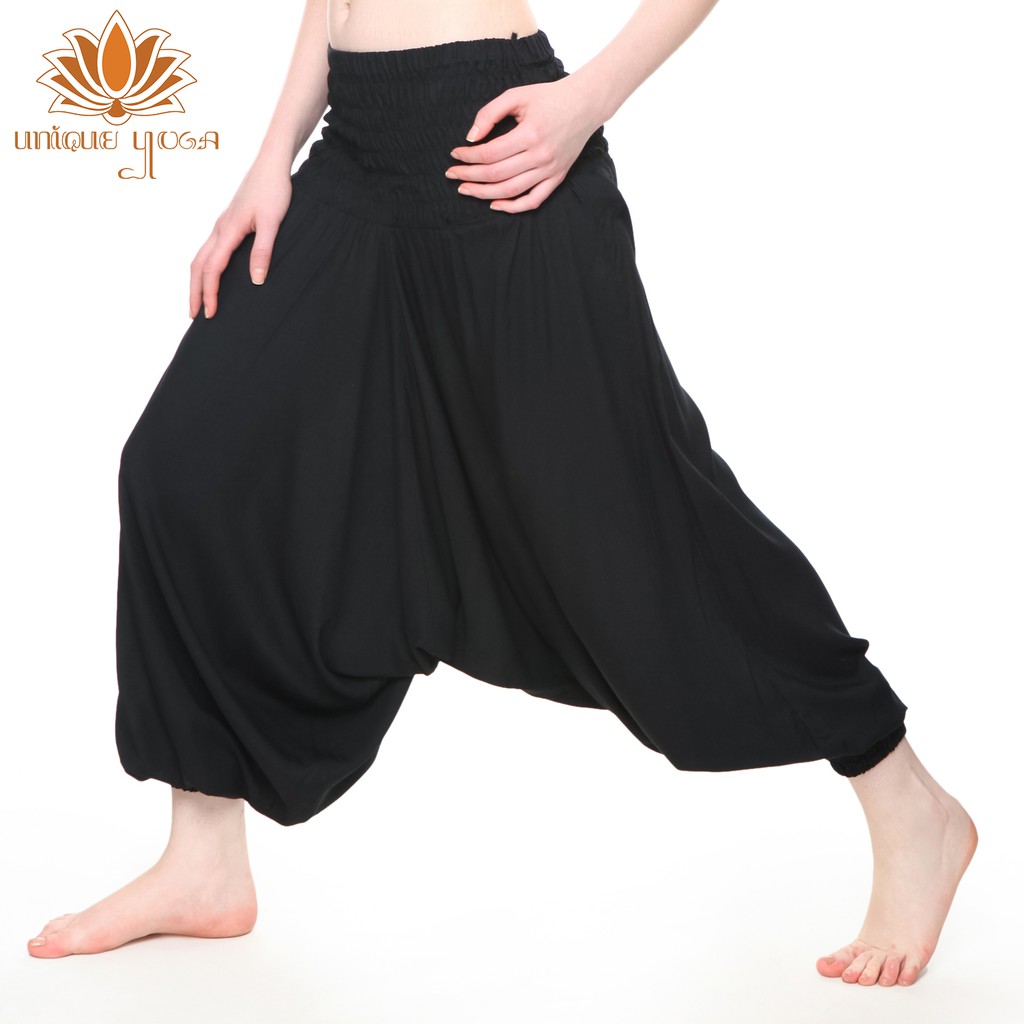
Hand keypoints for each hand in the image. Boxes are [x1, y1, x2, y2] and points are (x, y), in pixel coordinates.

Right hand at [189, 161, 292, 319]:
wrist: (271, 165)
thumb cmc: (275, 191)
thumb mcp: (273, 223)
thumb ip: (264, 251)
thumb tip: (256, 280)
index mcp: (228, 231)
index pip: (212, 268)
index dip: (209, 293)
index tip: (210, 313)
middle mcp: (219, 228)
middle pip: (198, 265)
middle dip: (194, 291)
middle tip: (194, 315)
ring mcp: (221, 225)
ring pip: (200, 256)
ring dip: (196, 280)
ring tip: (198, 300)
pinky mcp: (227, 222)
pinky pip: (209, 249)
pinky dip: (204, 267)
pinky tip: (211, 275)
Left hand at [446, 76, 603, 213]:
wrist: (585, 104)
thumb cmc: (549, 97)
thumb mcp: (517, 95)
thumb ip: (490, 113)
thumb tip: (470, 137)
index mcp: (530, 134)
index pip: (490, 153)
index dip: (468, 157)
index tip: (455, 155)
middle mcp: (540, 156)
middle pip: (496, 175)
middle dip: (469, 176)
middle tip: (452, 174)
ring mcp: (550, 170)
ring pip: (511, 191)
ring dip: (484, 194)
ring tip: (466, 190)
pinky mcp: (557, 178)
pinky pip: (533, 201)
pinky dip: (513, 207)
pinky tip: (495, 204)